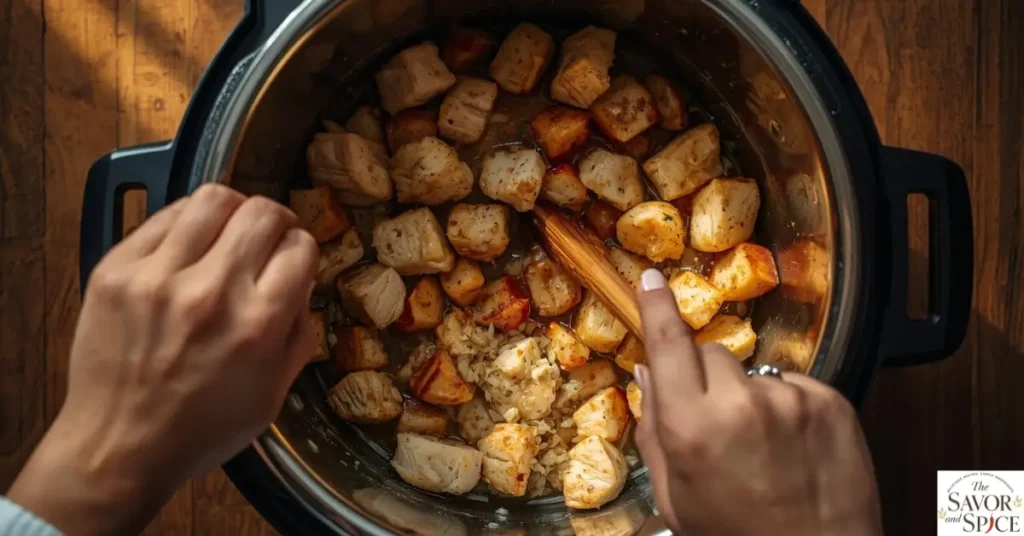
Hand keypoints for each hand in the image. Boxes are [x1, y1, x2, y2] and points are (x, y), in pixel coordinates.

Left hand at [9, 184, 317, 534]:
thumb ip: (298, 330)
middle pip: (263, 213)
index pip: (300, 247)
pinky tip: (189, 244)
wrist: (118, 447)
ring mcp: (158, 277)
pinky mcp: (117, 270)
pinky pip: (164, 217)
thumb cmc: (203, 428)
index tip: (292, 262)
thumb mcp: (275, 393)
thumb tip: (301, 279)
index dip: (301, 251)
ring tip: (228, 232)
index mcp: (258, 325)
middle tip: (267, 238)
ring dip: (233, 211)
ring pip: (213, 199)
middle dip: (276, 221)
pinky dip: (187, 223)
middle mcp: (212, 292)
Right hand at [632, 269, 881, 535]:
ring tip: (764, 448)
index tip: (650, 280)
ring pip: (754, 373)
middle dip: (705, 377)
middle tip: (716, 422)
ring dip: (750, 397)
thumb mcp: (675, 498)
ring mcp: (792, 399)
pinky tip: (793, 447)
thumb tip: (648, 374)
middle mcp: (741, 404)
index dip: (657, 306)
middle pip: (711, 354)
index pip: (668, 344)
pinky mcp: (832, 401)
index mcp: (692, 429)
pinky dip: (788, 407)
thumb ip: (654, 432)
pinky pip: (794, 386)